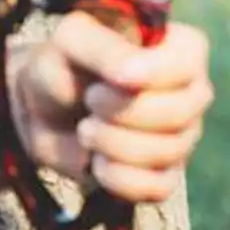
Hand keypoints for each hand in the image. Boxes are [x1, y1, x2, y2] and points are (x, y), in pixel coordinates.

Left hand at [13, 13, 213, 201]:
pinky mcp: (164, 175)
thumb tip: (133, 75)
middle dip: (120, 112)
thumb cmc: (61, 64)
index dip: (151, 75)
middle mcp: (191, 92)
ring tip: (86, 128)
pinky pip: (157, 188)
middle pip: (178, 113)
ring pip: (166, 152)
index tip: (112, 79)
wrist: (38, 112)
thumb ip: (104, 49)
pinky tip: (95, 161)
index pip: (187, 64)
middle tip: (89, 100)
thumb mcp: (72, 41)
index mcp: (180, 49)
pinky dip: (116, 177)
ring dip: (110, 143)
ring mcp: (182, 136)